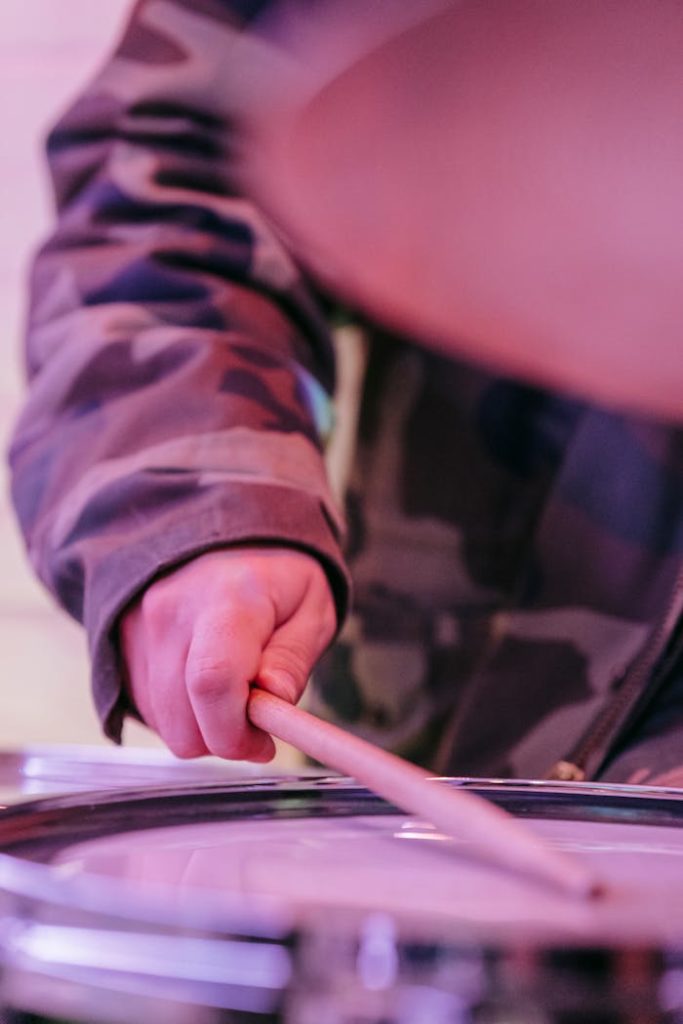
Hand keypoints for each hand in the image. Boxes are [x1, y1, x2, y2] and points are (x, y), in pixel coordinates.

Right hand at [119, 547, 336, 760]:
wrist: (222, 537)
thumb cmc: (276, 576)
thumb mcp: (312, 608)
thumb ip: (293, 659)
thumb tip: (272, 702)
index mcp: (228, 598)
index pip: (212, 682)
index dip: (236, 732)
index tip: (264, 742)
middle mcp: (171, 612)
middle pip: (182, 719)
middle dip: (224, 738)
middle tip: (255, 720)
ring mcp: (139, 628)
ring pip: (163, 723)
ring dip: (202, 728)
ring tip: (232, 693)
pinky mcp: (121, 644)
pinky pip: (147, 711)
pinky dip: (180, 714)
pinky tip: (202, 685)